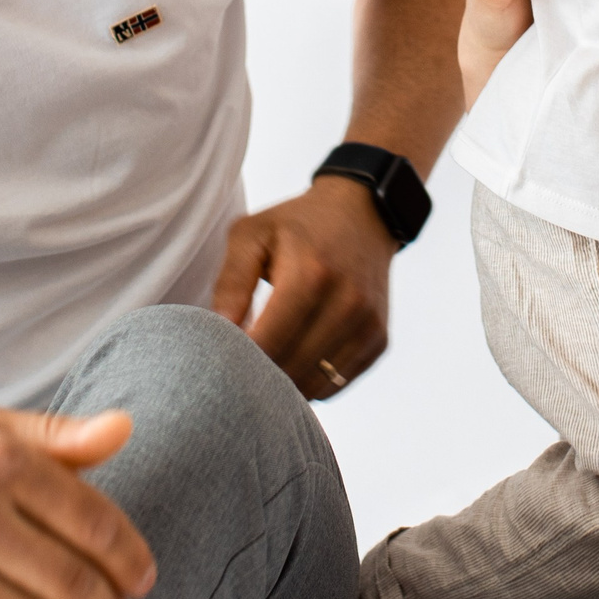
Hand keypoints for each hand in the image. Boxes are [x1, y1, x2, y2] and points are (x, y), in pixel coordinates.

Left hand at [210, 174, 393, 397]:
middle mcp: (346, 304)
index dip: (237, 360)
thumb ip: (231, 281)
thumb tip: (219, 331)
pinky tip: (295, 358)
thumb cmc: (297, 225)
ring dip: (284, 383)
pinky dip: (311, 381)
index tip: (220, 354)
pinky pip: (335, 384)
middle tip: (237, 362)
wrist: (363, 214)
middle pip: (290, 369)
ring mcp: (367, 325)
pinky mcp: (379, 339)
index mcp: (310, 276)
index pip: (267, 344)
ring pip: (314, 384)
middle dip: (258, 375)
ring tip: (266, 360)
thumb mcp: (252, 234)